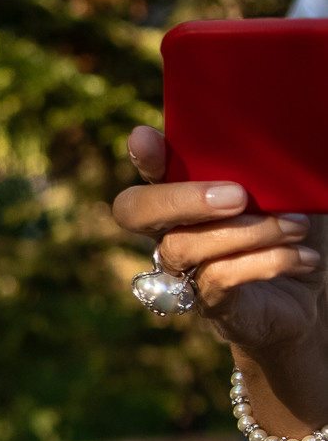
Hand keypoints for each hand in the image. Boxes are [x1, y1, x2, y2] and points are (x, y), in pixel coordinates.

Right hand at [113, 125, 323, 361]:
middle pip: (134, 211)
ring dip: (249, 232)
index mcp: (182, 196)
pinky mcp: (209, 303)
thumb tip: (275, 136)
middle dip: (181, 199)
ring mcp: (183, 271)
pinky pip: (220, 278)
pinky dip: (267, 262)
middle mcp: (168, 232)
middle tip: (238, 195)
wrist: (307, 290)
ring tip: (298, 226)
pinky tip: (304, 257)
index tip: (143, 138)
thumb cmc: (291, 230)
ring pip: (183, 246)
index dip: (141, 157)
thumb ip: (262, 169)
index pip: (147, 168)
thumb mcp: (281, 193)